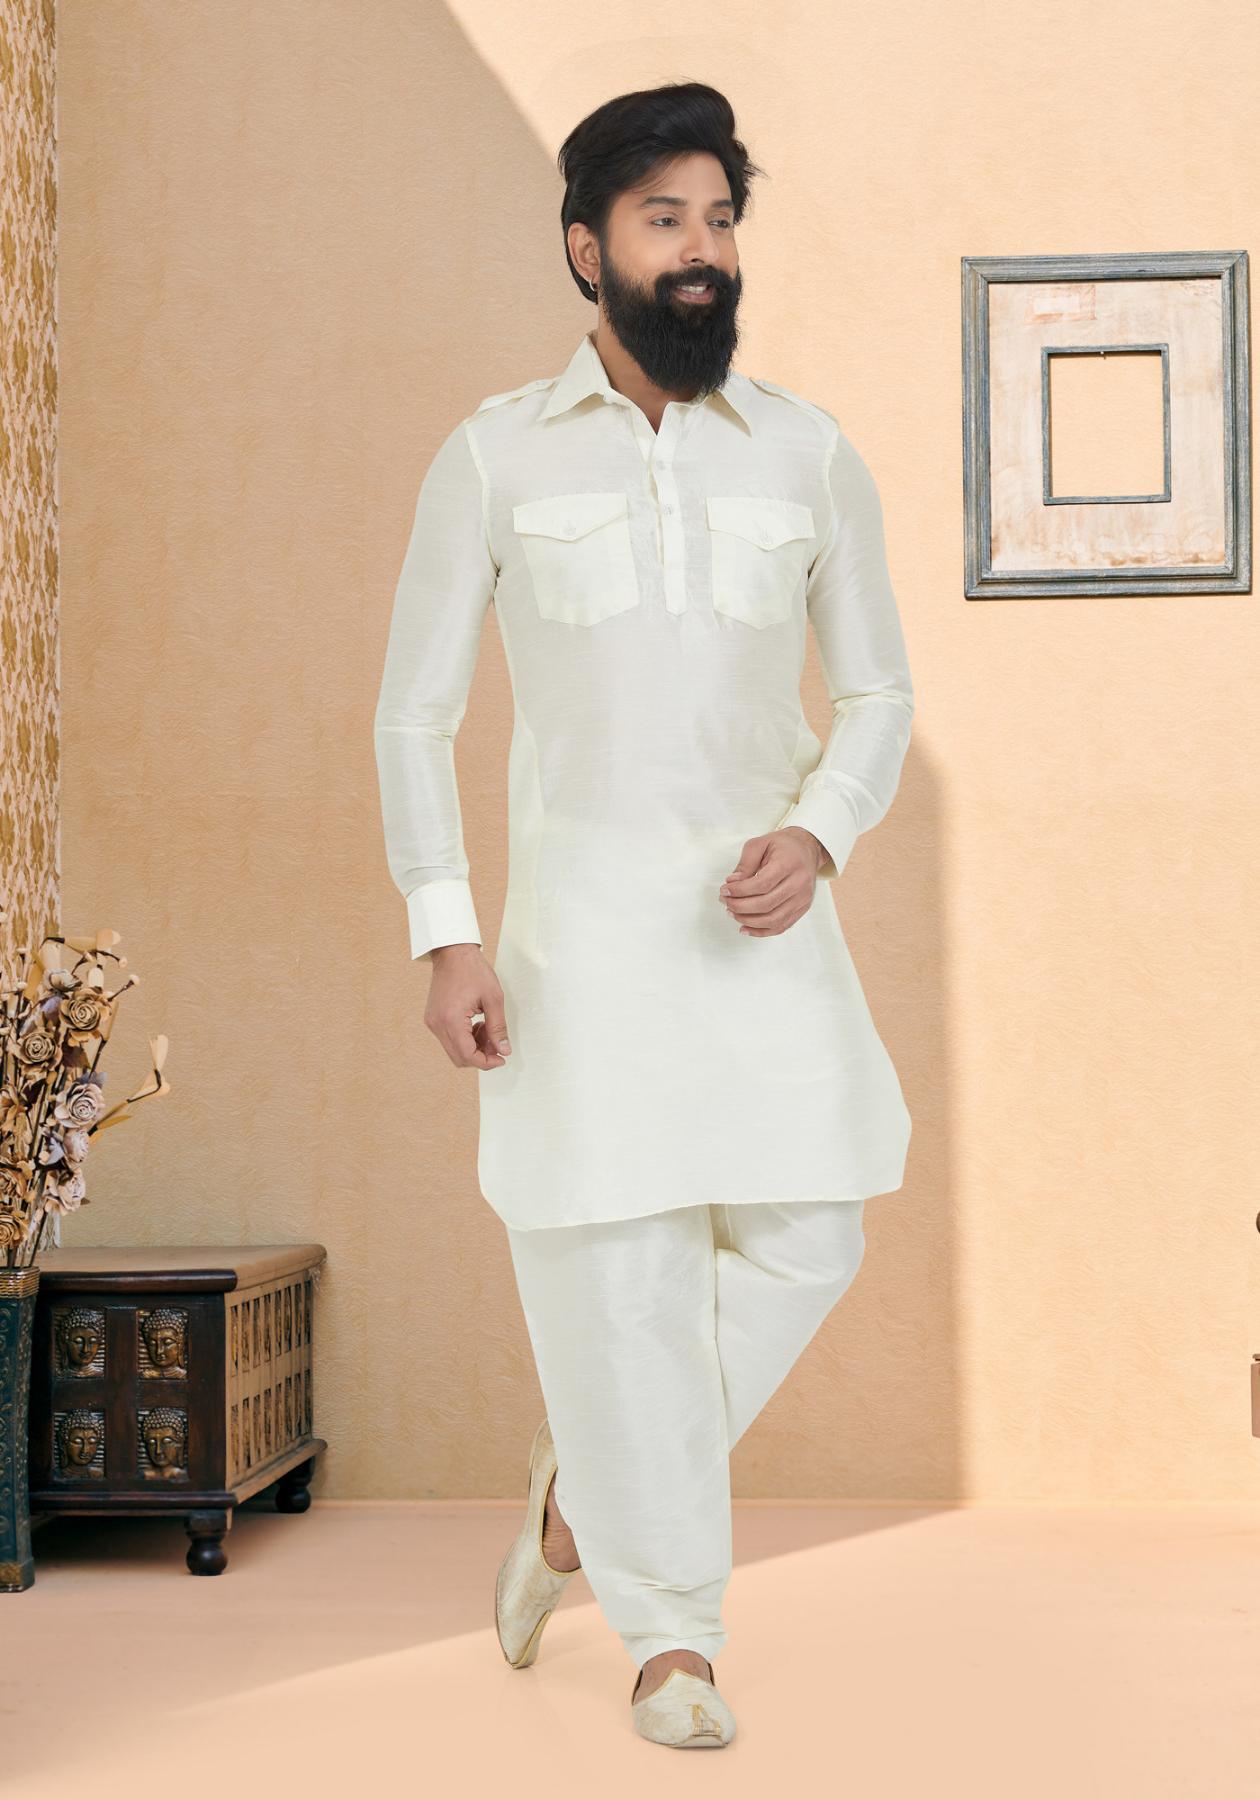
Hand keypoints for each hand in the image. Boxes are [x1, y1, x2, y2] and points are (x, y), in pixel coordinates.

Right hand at [424, 943, 512, 1068]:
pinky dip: (464, 1038)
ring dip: (473, 1047)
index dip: (486, 1062)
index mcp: (451, 1020)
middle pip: (459, 1057)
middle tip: (496, 1043)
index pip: (467, 1055)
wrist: (453, 952)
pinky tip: (476, 1024)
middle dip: (480, 1055)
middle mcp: (437, 1024)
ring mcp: (433, 1022)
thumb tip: (503, 1050)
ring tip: (487, 1029)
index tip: (501, 1058)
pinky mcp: (433, 1018)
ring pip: (454, 1050)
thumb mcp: (493, 998)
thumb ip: (498, 1027)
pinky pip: (449, 1039)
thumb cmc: (472, 970)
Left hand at [718, 828, 824, 936]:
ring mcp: (803, 898)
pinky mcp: (802, 908)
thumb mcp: (760, 843)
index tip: (725, 890)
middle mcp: (800, 883)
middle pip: (766, 904)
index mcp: (789, 864)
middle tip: (725, 901)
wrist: (807, 849)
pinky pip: (781, 926)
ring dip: (748, 920)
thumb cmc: (783, 846)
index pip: (762, 884)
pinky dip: (761, 931)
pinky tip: (745, 928)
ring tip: (732, 913)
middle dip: (740, 906)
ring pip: (773, 919)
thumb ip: (745, 863)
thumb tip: (733, 883)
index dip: (740, 890)